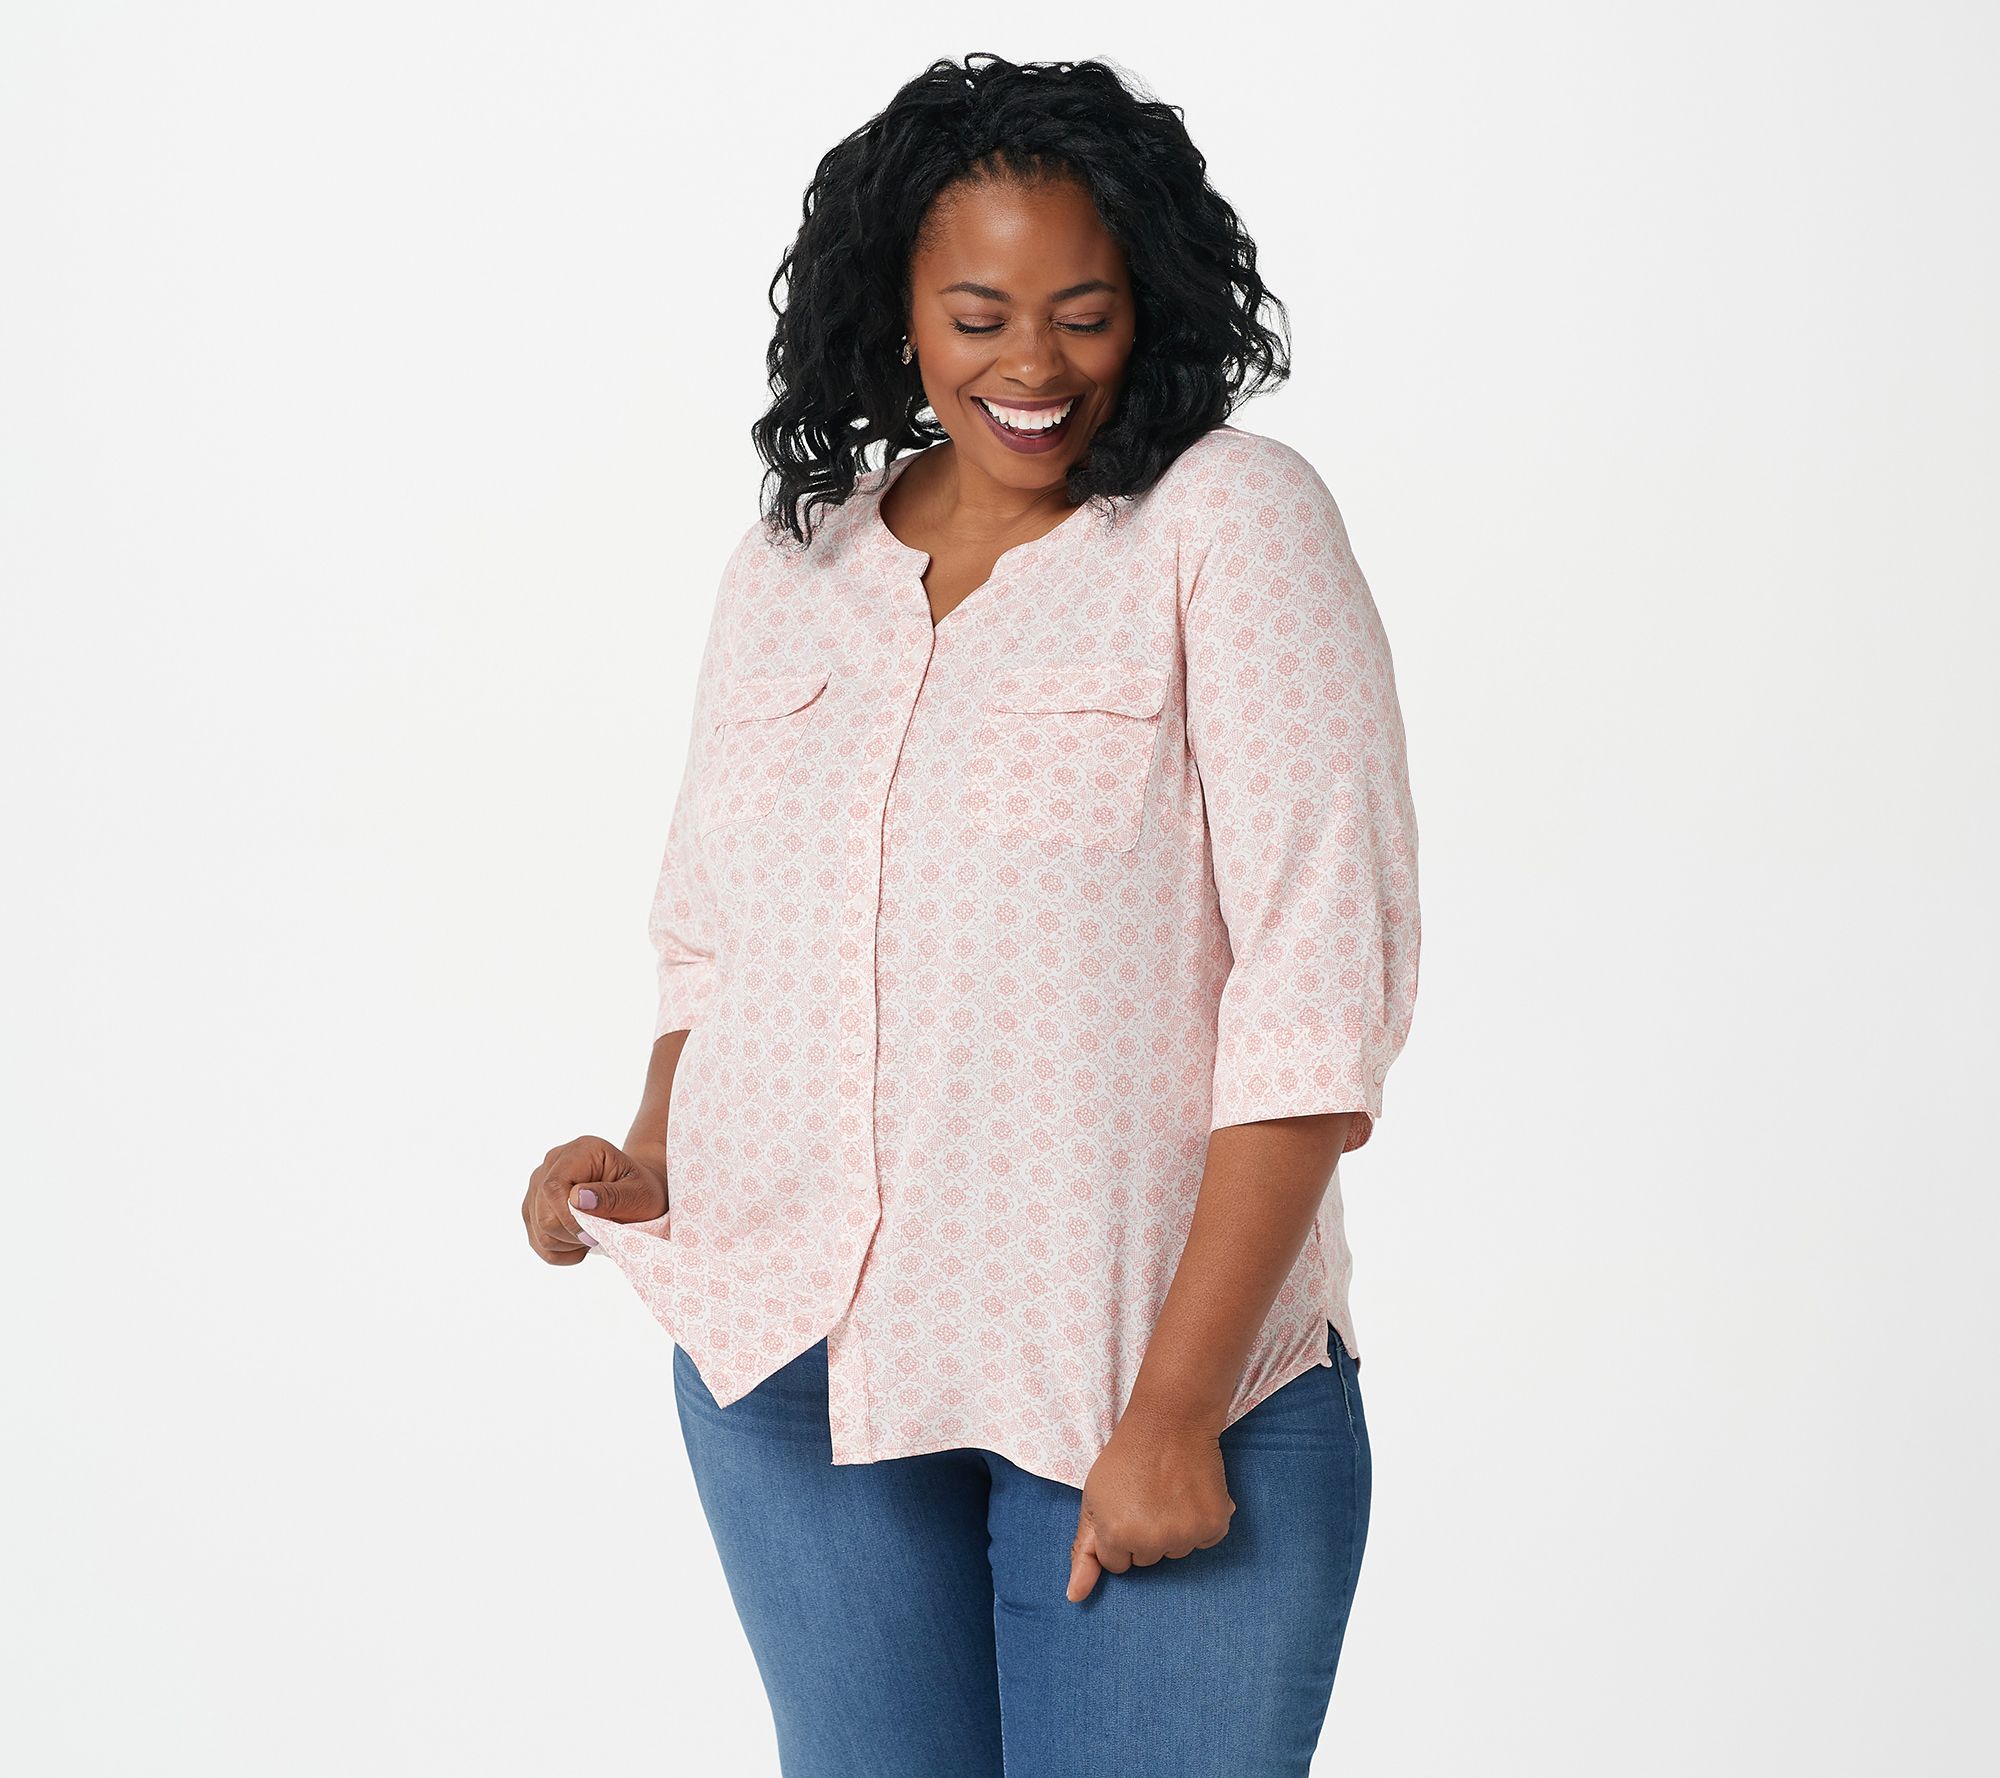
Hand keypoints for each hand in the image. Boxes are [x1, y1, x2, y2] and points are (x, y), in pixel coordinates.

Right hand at [522, 1134, 667, 1265]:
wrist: (636, 1192)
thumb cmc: (642, 1190)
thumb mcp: (640, 1194)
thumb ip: (612, 1196)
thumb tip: (576, 1199)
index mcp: (580, 1151)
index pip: (553, 1187)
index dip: (569, 1218)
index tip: (594, 1233)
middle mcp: (552, 1163)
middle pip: (543, 1214)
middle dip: (573, 1235)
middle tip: (602, 1234)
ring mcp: (538, 1185)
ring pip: (539, 1232)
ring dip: (570, 1244)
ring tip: (595, 1233)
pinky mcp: (533, 1207)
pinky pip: (538, 1243)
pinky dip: (562, 1252)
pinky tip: (582, 1241)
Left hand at [1066, 1406, 1234, 1601]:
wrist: (1169, 1421)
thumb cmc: (1126, 1458)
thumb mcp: (1093, 1500)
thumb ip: (1084, 1551)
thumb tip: (1075, 1598)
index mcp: (1117, 1535)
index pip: (1117, 1564)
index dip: (1119, 1534)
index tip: (1124, 1506)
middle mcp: (1152, 1540)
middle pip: (1147, 1560)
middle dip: (1145, 1534)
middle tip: (1146, 1496)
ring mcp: (1186, 1535)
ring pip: (1175, 1551)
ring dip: (1173, 1529)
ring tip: (1169, 1491)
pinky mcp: (1214, 1525)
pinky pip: (1203, 1541)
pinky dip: (1199, 1522)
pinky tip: (1190, 1493)